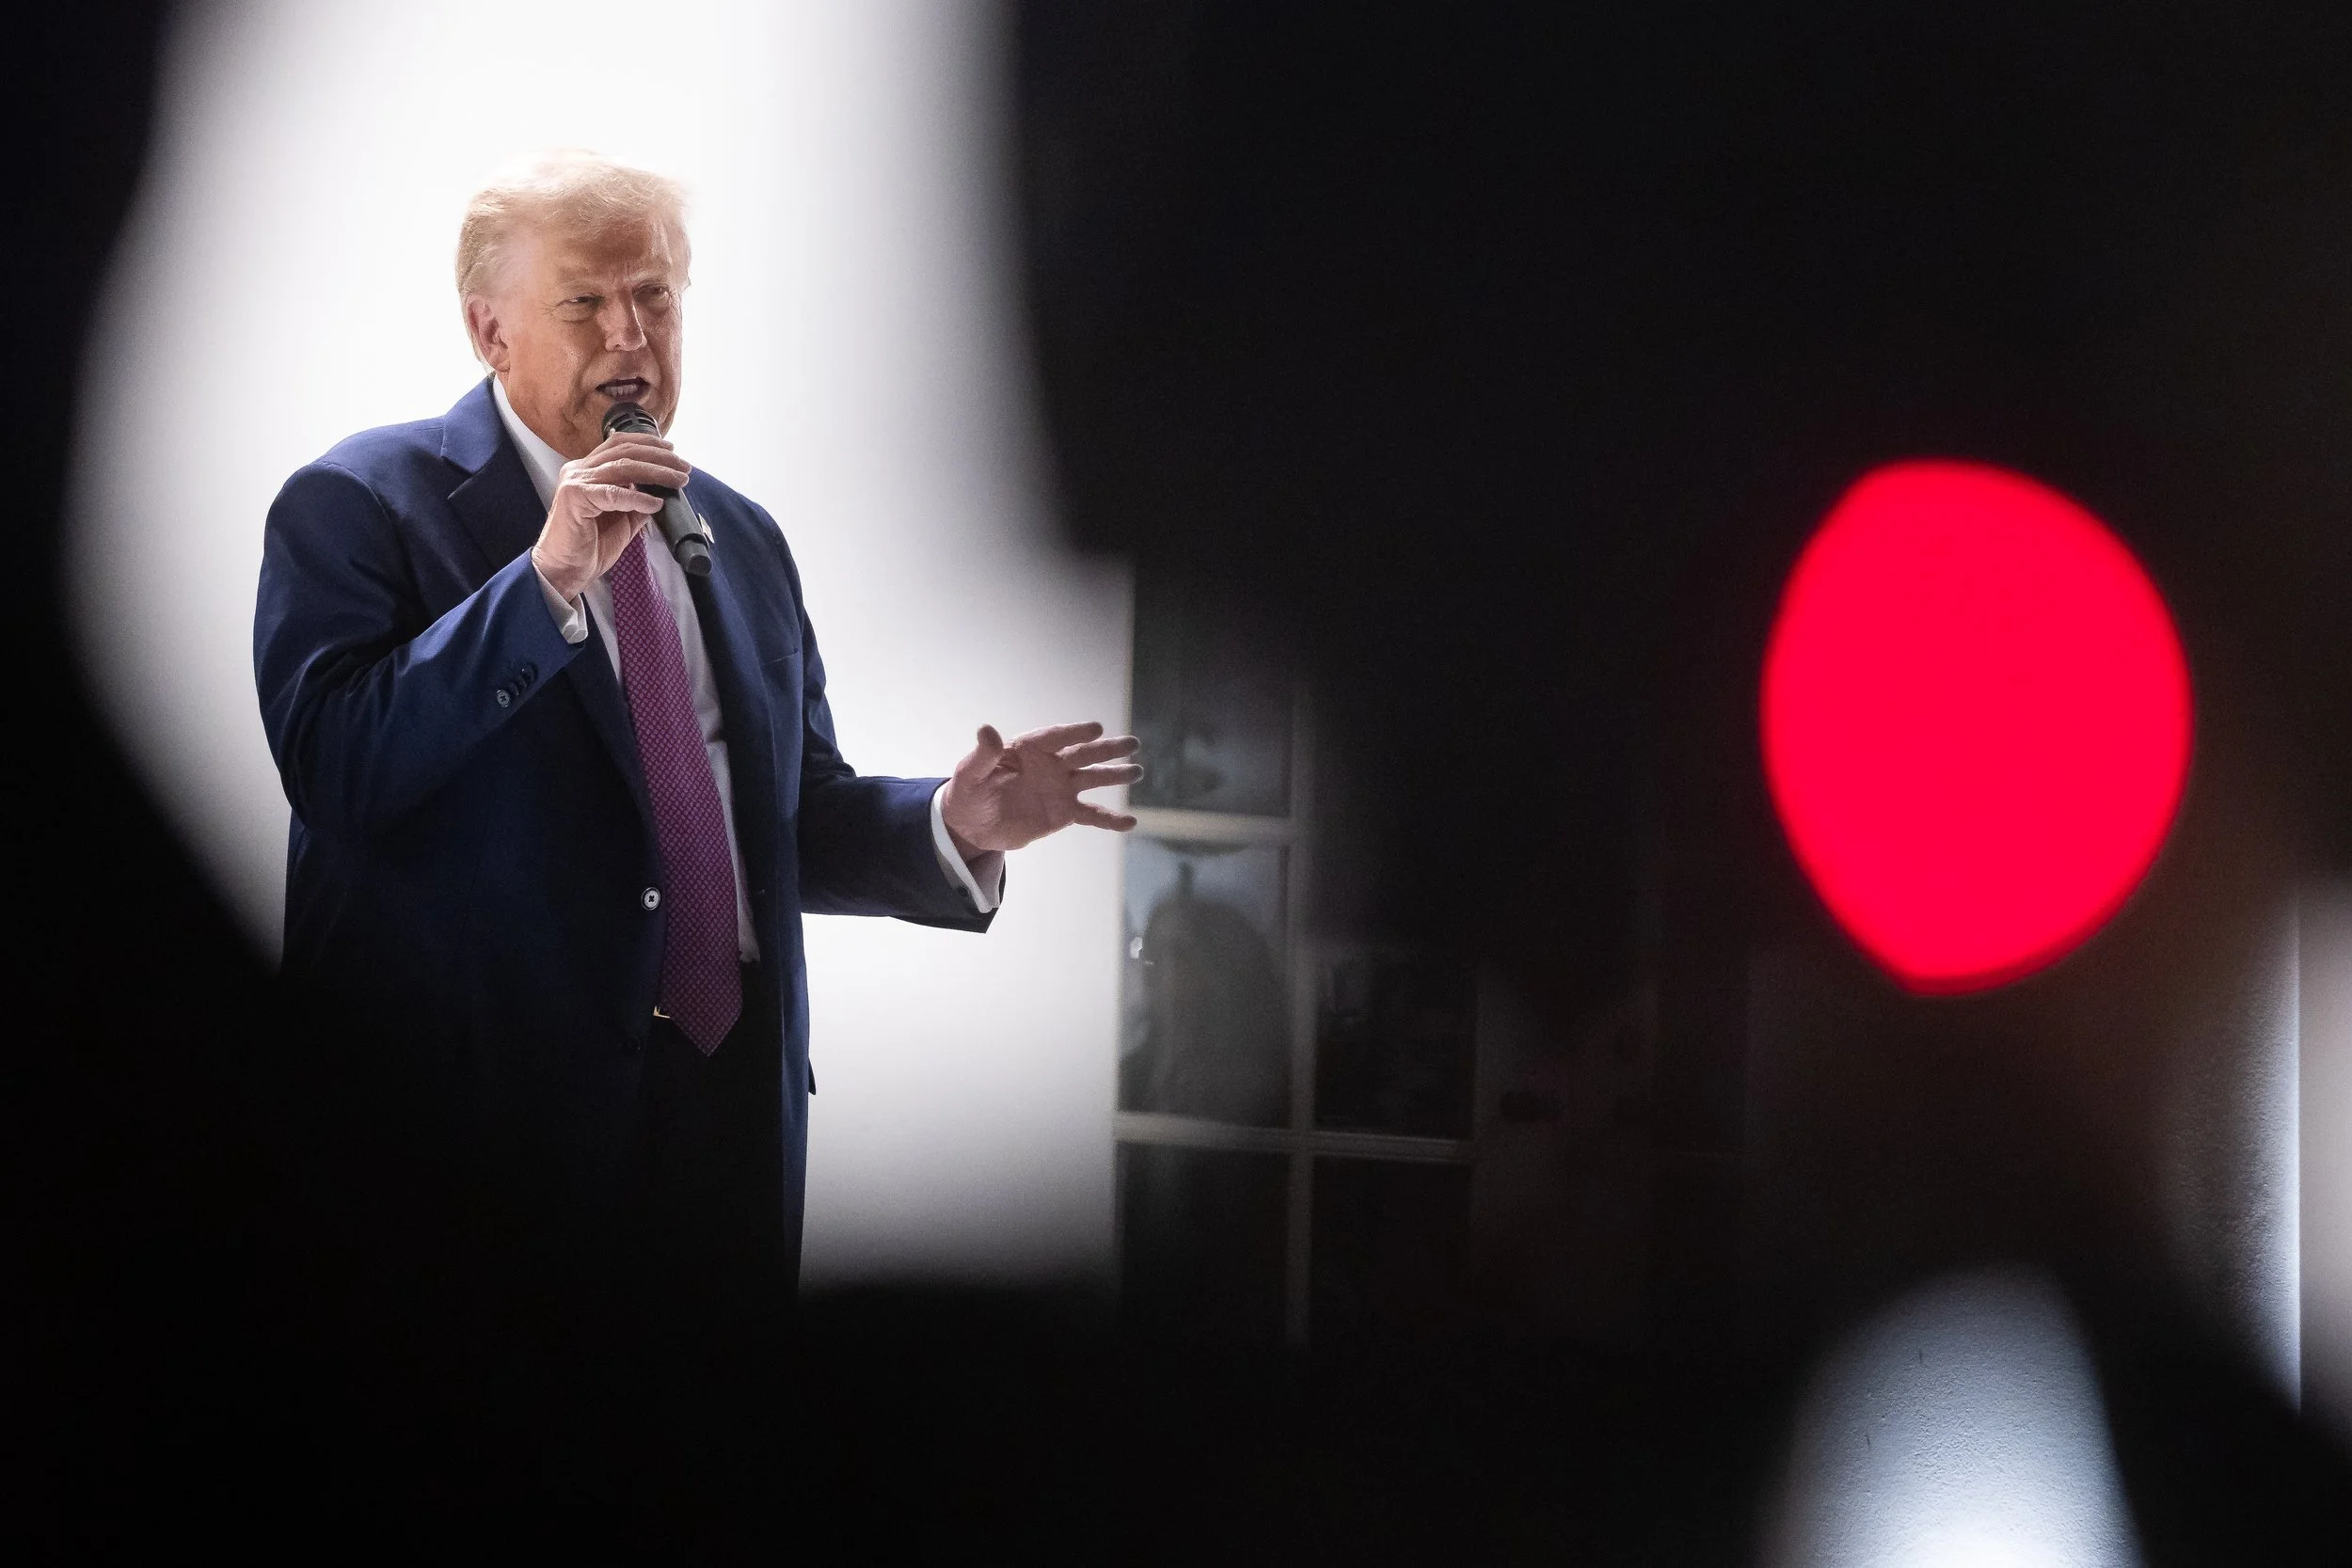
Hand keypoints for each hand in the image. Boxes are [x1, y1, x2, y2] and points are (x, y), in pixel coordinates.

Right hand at [528, 431, 691, 601]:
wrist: (566, 570)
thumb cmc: (590, 547)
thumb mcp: (623, 520)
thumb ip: (638, 502)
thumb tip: (661, 491)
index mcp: (587, 471)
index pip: (619, 445)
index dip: (647, 444)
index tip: (672, 451)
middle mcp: (579, 470)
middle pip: (624, 452)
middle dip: (659, 457)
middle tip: (683, 467)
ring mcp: (575, 481)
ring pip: (623, 467)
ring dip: (656, 472)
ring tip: (678, 481)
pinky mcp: (575, 497)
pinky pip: (614, 493)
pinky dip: (638, 497)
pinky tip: (656, 504)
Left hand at [940, 721, 1142, 855]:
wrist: (973, 826)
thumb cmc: (968, 794)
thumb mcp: (970, 774)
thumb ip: (982, 755)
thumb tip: (986, 730)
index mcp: (1028, 749)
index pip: (1055, 737)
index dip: (1075, 732)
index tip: (1096, 729)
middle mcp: (1050, 764)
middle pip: (1082, 754)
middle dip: (1107, 749)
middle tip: (1132, 744)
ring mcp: (1059, 788)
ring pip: (1092, 778)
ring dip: (1114, 775)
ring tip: (1137, 771)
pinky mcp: (1063, 813)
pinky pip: (1091, 814)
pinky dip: (1110, 818)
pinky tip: (1130, 822)